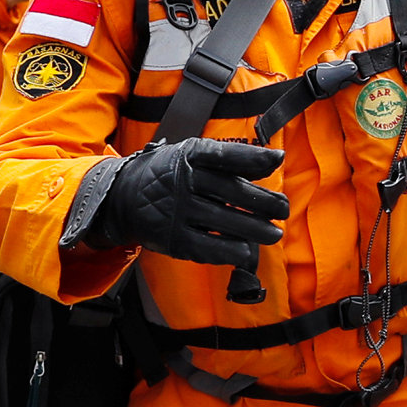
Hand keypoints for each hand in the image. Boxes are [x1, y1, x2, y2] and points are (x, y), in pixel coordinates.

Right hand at [92, 139, 289, 280]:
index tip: (278, 159)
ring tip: (274, 234)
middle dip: (263, 201)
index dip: (253, 157)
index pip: (224, 155)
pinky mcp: (172, 239)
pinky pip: (207, 247)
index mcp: (188, 156)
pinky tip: (247, 251)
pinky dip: (231, 251)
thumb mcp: (194, 156)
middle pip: (230, 191)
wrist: (122, 196)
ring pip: (223, 221)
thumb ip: (233, 159)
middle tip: (283, 209)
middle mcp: (182, 181)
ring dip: (254, 230)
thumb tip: (276, 158)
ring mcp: (176, 211)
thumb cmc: (171, 173)